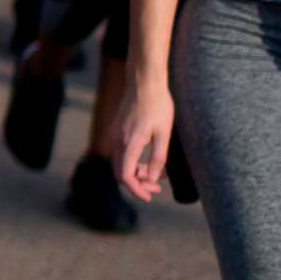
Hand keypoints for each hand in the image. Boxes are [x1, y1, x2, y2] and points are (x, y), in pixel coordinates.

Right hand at [111, 75, 174, 203]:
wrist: (144, 82)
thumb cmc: (158, 105)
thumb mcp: (165, 133)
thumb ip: (159, 158)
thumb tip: (153, 178)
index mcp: (130, 143)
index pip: (126, 176)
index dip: (137, 190)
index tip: (150, 197)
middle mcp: (117, 141)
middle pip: (120, 173)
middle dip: (138, 184)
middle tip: (157, 189)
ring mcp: (115, 135)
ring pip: (121, 163)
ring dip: (136, 172)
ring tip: (157, 174)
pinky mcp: (117, 130)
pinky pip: (121, 153)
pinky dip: (133, 161)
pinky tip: (149, 159)